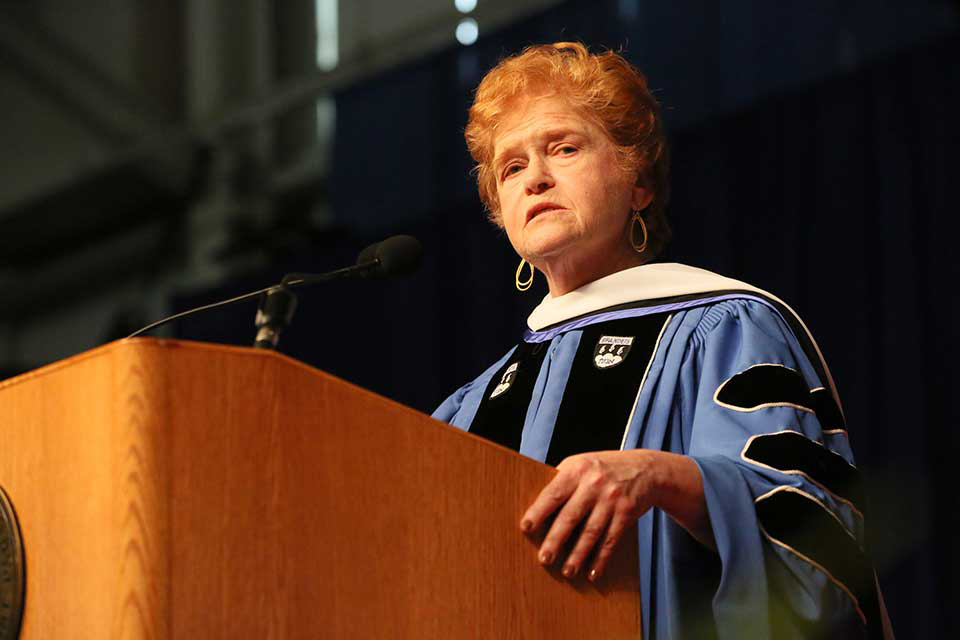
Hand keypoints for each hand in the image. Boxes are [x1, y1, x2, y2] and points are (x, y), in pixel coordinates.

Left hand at [519, 449, 661, 580]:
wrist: (645, 468)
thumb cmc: (603, 469)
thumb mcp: (581, 465)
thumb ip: (562, 482)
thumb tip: (537, 509)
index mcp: (577, 469)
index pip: (554, 493)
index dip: (539, 511)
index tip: (526, 527)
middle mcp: (594, 483)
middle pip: (571, 516)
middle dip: (556, 539)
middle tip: (544, 559)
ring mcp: (612, 499)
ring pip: (592, 531)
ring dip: (578, 554)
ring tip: (567, 571)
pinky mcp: (627, 512)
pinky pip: (611, 539)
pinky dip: (601, 558)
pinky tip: (593, 572)